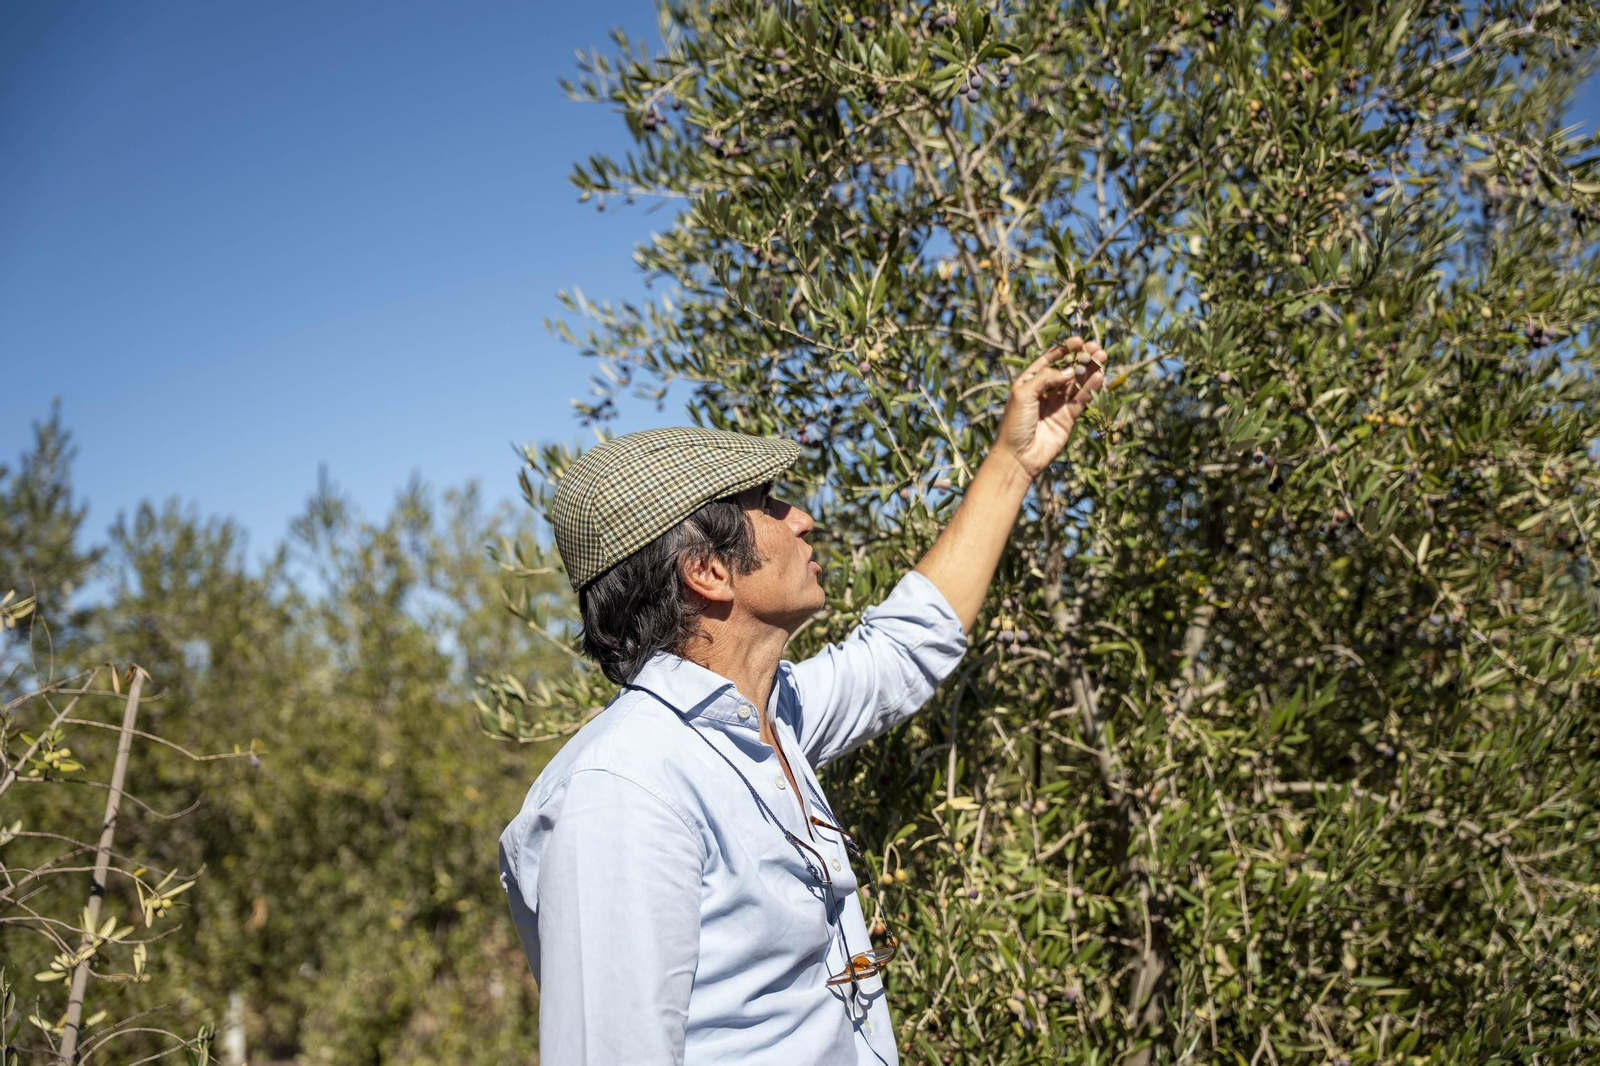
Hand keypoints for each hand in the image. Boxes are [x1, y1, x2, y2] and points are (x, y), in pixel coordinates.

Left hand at [994, 336, 1106, 480]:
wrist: (1018, 457)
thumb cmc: (1014, 424)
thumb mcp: (1024, 395)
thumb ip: (1046, 378)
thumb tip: (1070, 370)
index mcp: (1029, 381)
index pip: (1049, 360)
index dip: (1064, 349)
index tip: (1078, 340)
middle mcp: (1045, 390)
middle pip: (1066, 369)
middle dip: (1081, 357)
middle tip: (1096, 348)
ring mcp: (1057, 403)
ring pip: (1077, 382)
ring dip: (1089, 370)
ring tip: (1102, 357)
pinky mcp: (1068, 417)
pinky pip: (1081, 398)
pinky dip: (1090, 387)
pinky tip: (1099, 376)